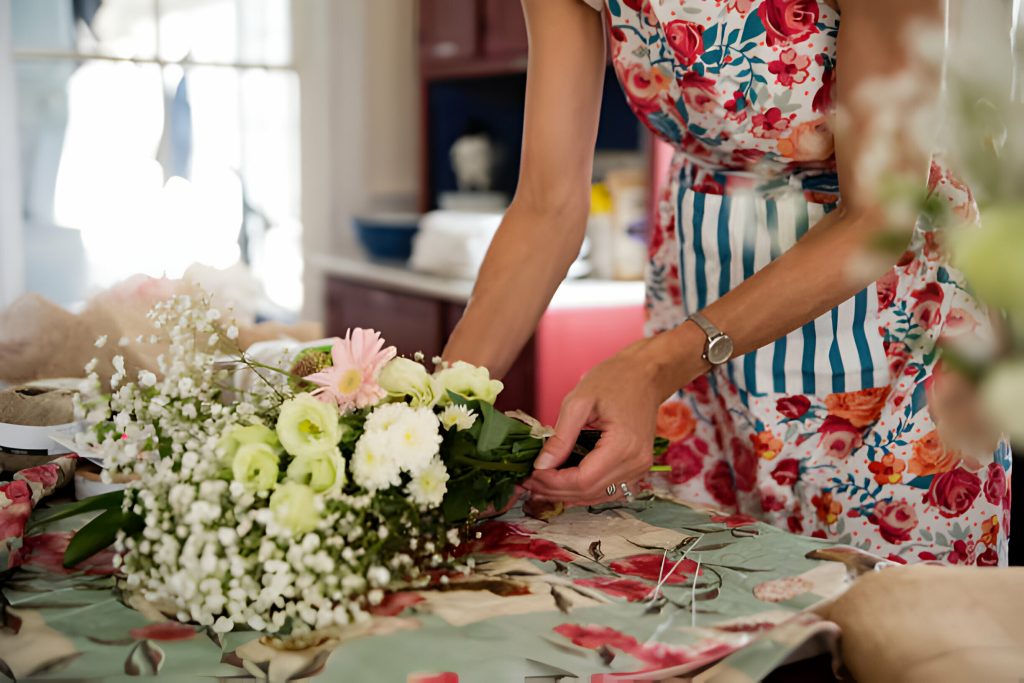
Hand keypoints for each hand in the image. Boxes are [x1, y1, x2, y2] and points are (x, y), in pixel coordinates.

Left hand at [522, 329, 705, 504]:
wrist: (644, 375)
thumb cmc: (614, 380)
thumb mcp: (579, 402)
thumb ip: (561, 436)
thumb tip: (541, 465)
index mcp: (624, 446)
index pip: (582, 480)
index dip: (553, 482)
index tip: (530, 474)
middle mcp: (636, 463)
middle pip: (588, 492)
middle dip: (555, 490)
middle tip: (528, 481)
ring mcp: (639, 468)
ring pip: (597, 496)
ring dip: (567, 494)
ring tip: (540, 484)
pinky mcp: (636, 468)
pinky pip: (607, 490)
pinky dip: (583, 490)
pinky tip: (562, 484)